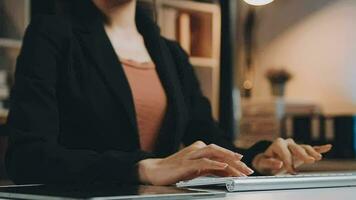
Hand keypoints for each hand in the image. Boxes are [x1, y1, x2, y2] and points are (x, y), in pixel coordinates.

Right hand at [138, 141, 253, 185]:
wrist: (154, 171)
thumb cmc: (175, 170)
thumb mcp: (195, 169)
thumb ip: (209, 168)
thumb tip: (227, 172)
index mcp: (199, 149)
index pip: (220, 154)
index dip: (233, 160)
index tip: (245, 168)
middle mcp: (197, 149)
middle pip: (220, 152)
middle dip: (235, 161)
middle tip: (248, 170)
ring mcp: (191, 155)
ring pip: (214, 154)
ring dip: (229, 161)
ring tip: (241, 167)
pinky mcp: (186, 163)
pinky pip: (203, 162)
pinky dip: (215, 164)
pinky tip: (224, 167)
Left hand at [252, 138, 331, 174]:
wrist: (267, 160)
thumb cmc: (264, 162)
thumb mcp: (263, 163)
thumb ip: (270, 163)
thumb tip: (279, 163)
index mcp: (278, 144)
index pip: (285, 153)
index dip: (288, 162)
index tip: (291, 171)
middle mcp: (287, 143)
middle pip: (297, 148)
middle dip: (303, 155)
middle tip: (310, 161)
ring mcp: (295, 145)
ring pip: (305, 147)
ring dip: (312, 152)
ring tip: (318, 158)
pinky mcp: (301, 150)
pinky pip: (311, 148)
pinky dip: (319, 148)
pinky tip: (328, 147)